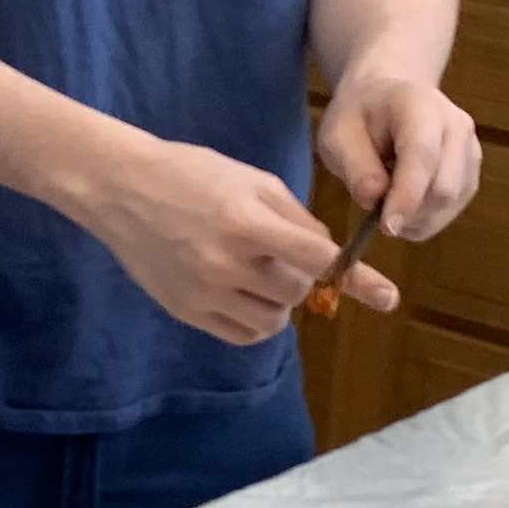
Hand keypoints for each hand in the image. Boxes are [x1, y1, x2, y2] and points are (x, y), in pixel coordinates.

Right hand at [70, 134, 351, 343]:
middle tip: (277, 253)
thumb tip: (328, 254)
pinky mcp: (185, 310)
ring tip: (257, 273)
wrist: (120, 188)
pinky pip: (242, 334)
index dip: (356, 277)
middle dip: (301, 276)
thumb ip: (296, 216)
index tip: (388, 297)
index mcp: (245, 222)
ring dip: (279, 302)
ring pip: (273, 321)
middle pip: (296, 292)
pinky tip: (244, 294)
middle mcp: (225, 262)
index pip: (317, 258)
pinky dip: (256, 320)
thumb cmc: (190, 173)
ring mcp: (202, 291)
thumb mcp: (251, 179)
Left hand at [316, 71, 481, 246]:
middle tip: (374, 208)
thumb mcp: (338, 135)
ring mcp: (470, 151)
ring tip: (386, 194)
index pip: (423, 155)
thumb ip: (355, 167)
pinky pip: (450, 211)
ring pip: (449, 205)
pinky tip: (402, 199)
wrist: (387, 99)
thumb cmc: (360, 116)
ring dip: (414, 217)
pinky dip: (422, 218)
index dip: (407, 195)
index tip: (386, 226)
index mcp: (421, 106)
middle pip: (444, 188)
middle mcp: (456, 126)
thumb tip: (373, 201)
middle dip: (408, 211)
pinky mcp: (471, 174)